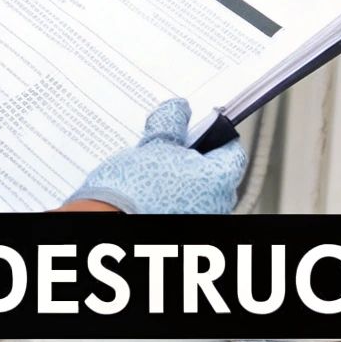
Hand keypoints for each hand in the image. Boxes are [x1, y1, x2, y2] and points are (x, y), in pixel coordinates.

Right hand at [66, 99, 246, 213]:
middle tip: (170, 151)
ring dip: (185, 182)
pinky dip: (176, 202)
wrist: (108, 222)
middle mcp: (218, 205)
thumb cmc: (133, 188)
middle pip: (217, 174)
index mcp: (218, 179)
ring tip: (156, 175)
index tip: (198, 131)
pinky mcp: (187, 232)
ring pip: (202, 193)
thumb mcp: (153, 144)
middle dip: (196, 160)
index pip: (232, 151)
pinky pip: (188, 210)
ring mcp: (202, 222)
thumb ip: (172, 122)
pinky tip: (152, 195)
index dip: (214, 137)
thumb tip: (178, 108)